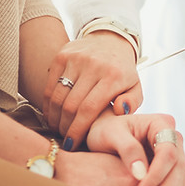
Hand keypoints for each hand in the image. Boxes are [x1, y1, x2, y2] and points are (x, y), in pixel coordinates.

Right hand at [43, 31, 142, 149]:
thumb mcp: (136, 87)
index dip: (77, 130)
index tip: (72, 144)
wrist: (111, 41)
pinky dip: (48, 104)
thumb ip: (132, 102)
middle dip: (65, 127)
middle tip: (65, 138)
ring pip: (57, 97)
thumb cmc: (123, 72)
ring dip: (55, 118)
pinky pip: (50, 85)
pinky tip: (52, 114)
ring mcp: (75, 59)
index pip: (89, 109)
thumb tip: (120, 111)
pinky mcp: (62, 55)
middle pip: (70, 105)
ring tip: (58, 128)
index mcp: (113, 76)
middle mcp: (93, 65)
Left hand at [87, 112, 184, 185]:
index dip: (157, 173)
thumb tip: (141, 174)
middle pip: (178, 166)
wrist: (103, 137)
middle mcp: (172, 138)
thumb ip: (128, 149)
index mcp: (160, 124)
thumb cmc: (105, 131)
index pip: (168, 151)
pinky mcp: (173, 168)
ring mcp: (175, 153)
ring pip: (182, 176)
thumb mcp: (110, 134)